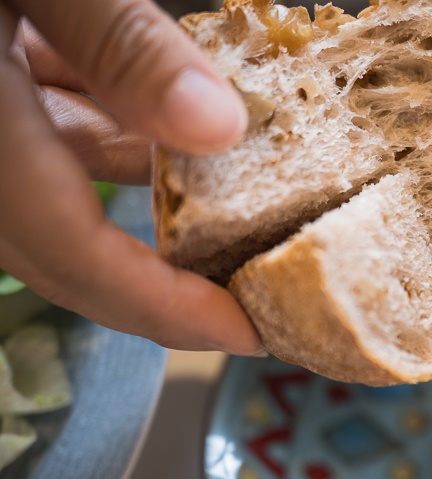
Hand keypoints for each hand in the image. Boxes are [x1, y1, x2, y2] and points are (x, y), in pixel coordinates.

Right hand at [0, 0, 262, 355]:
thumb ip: (118, 43)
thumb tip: (221, 125)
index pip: (81, 265)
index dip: (172, 314)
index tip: (250, 334)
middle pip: (67, 245)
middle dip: (164, 267)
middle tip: (250, 276)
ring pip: (52, 184)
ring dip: (139, 182)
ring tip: (232, 184)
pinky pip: (31, 129)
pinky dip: (95, 119)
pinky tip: (150, 97)